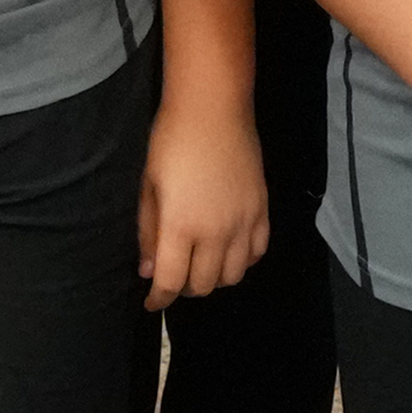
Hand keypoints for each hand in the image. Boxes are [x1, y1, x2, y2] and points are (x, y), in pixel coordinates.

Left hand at [139, 100, 272, 307]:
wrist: (214, 110)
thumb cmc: (171, 143)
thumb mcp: (149, 187)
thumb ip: (148, 233)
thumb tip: (149, 270)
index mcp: (181, 226)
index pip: (171, 281)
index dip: (159, 299)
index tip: (151, 302)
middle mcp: (216, 232)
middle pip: (204, 284)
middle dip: (184, 289)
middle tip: (173, 277)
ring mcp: (244, 223)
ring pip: (233, 276)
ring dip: (214, 279)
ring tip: (201, 265)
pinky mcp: (263, 211)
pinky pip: (257, 253)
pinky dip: (242, 262)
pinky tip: (228, 252)